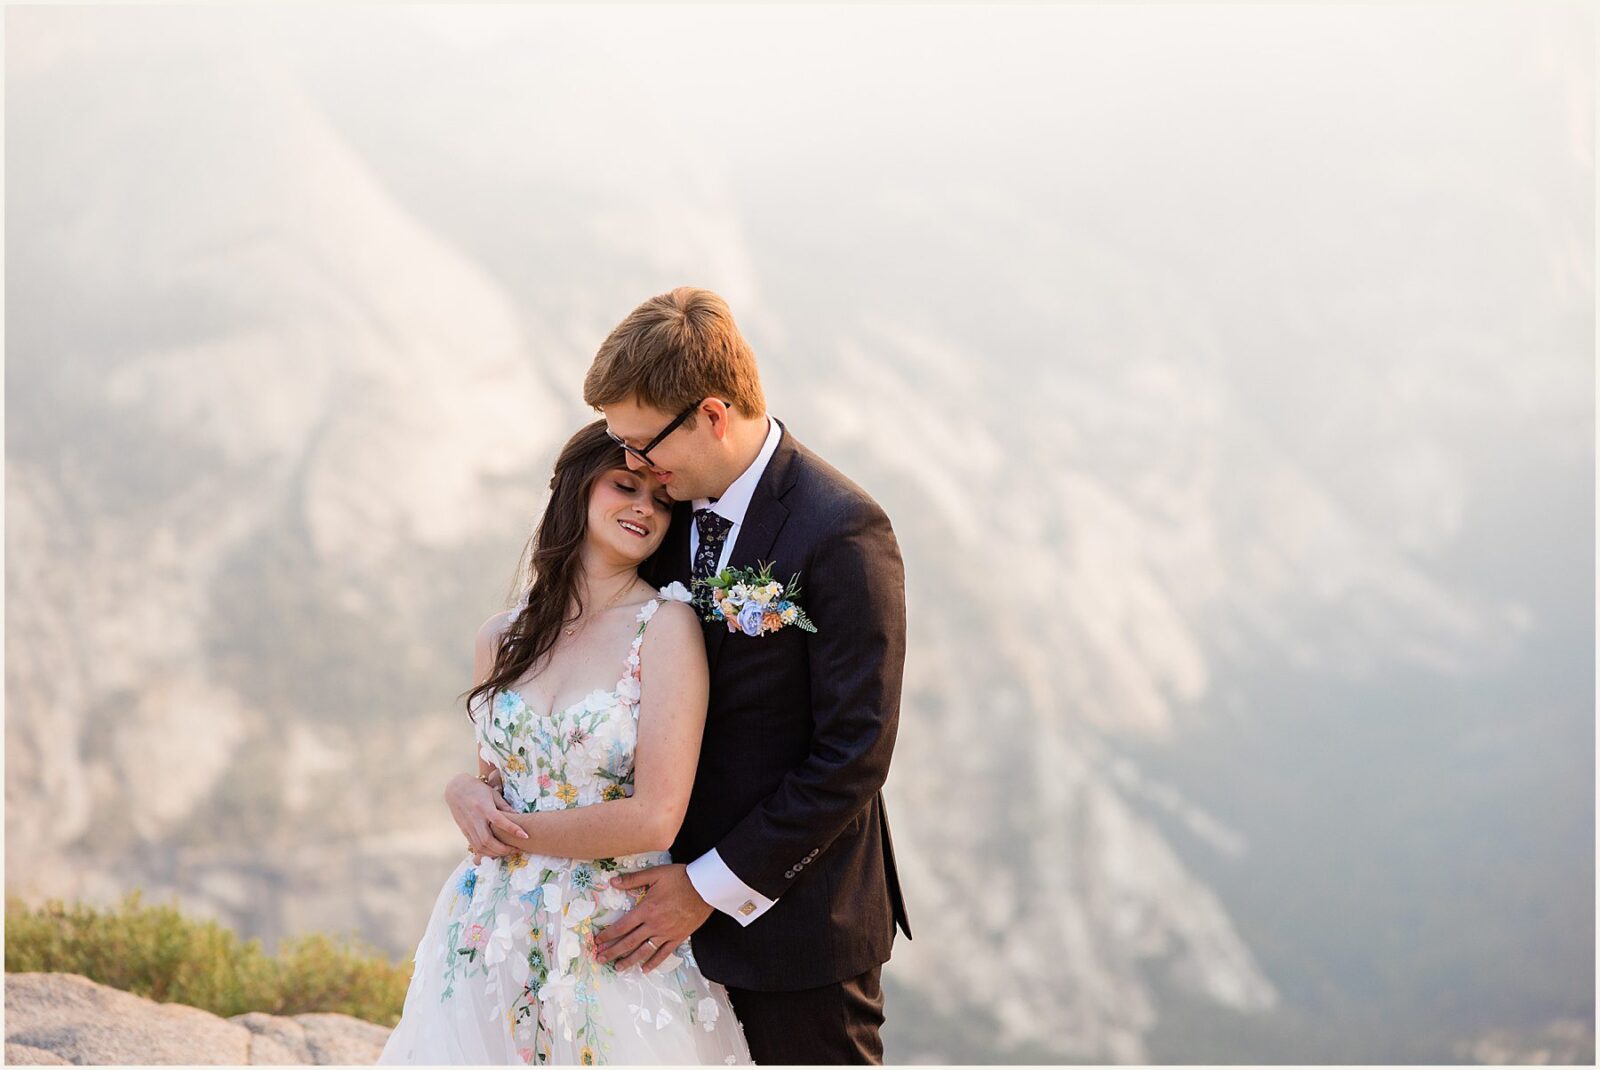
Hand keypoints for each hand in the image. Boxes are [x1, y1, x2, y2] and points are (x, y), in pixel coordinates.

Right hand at [445, 772, 527, 862]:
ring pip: (480, 847)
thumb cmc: (478, 789)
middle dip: (504, 849)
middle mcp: (475, 819)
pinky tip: (496, 852)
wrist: (456, 789)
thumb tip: (519, 816)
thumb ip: (504, 806)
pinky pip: (475, 846)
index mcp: (484, 807)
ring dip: (495, 853)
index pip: (499, 821)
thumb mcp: (493, 793)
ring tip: (508, 852)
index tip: (525, 835)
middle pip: (488, 840)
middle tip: (516, 849)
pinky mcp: (464, 831)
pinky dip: (486, 852)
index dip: (512, 829)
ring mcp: (468, 827)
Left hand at [595, 864, 713, 972]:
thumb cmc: (680, 878)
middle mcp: (654, 925)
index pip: (622, 926)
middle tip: (600, 959)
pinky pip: (663, 954)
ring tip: (618, 968)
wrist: (705, 888)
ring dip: (629, 961)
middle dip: (613, 952)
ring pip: (644, 951)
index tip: (597, 942)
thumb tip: (613, 882)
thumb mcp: (656, 874)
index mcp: (646, 909)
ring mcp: (666, 933)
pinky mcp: (678, 937)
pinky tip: (644, 969)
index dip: (608, 935)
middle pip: (629, 942)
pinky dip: (653, 963)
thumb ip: (633, 879)